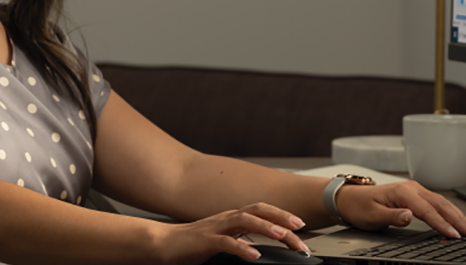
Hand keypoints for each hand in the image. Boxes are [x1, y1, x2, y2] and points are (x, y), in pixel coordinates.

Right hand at [154, 202, 308, 264]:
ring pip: (245, 221)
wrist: (164, 244)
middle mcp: (227, 219)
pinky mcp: (205, 241)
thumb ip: (240, 241)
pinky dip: (241, 247)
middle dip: (281, 217)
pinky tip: (254, 254)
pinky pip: (226, 243)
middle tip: (300, 227)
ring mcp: (216, 228)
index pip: (262, 212)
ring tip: (282, 235)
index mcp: (233, 218)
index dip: (283, 216)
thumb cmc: (193, 244)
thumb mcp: (223, 241)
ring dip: (266, 227)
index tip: (301, 227)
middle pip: (258, 210)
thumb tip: (260, 249)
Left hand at [335, 182, 465, 237]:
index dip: (442, 224)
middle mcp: (412, 188)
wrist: (350, 198)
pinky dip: (449, 212)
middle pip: (440, 204)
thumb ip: (392, 217)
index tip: (454, 235)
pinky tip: (457, 220)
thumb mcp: (372, 216)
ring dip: (457, 215)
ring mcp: (415, 190)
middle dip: (458, 219)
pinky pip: (437, 203)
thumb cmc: (360, 206)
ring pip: (441, 202)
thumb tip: (409, 216)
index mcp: (402, 192)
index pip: (427, 210)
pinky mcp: (415, 194)